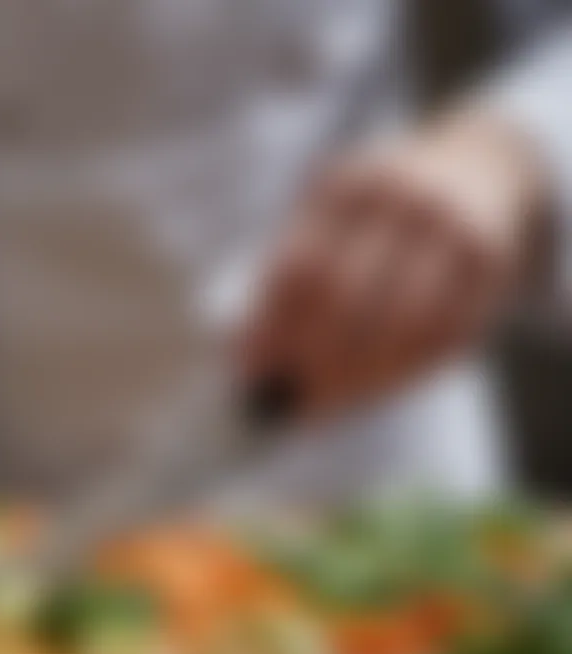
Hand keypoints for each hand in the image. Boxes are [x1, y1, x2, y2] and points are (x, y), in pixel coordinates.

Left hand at [241, 112, 548, 418]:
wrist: (479, 166)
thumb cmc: (376, 219)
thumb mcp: (332, 220)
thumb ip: (291, 279)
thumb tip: (249, 363)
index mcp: (344, 190)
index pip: (296, 270)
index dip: (270, 329)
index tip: (250, 373)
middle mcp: (399, 201)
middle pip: (343, 297)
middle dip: (309, 357)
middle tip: (288, 400)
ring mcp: (449, 229)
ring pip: (397, 324)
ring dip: (356, 375)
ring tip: (325, 403)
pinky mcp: (487, 263)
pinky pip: (439, 334)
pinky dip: (400, 370)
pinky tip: (370, 387)